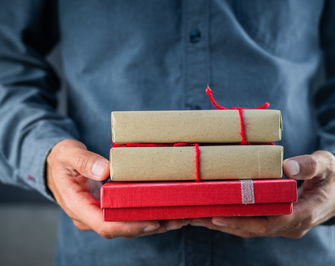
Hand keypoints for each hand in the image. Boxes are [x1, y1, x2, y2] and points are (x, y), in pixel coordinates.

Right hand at [47, 139, 187, 238]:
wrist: (55, 165)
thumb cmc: (62, 159)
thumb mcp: (69, 155)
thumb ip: (85, 161)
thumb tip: (105, 170)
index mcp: (77, 206)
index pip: (104, 224)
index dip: (130, 226)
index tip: (152, 222)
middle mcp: (89, 216)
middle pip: (121, 229)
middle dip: (149, 227)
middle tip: (176, 220)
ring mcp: (98, 214)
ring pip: (128, 226)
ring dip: (153, 223)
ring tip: (179, 219)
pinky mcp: (107, 209)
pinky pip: (128, 216)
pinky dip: (147, 215)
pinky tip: (167, 212)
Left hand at [190, 150, 334, 237]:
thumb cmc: (333, 177)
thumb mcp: (327, 166)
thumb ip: (309, 166)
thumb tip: (287, 166)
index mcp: (305, 214)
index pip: (271, 222)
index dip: (244, 220)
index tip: (219, 215)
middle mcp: (292, 225)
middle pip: (255, 229)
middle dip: (225, 224)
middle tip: (197, 216)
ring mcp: (284, 225)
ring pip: (251, 229)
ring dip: (225, 224)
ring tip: (197, 216)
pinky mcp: (277, 221)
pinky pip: (253, 223)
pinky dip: (233, 219)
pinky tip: (214, 213)